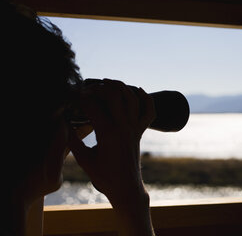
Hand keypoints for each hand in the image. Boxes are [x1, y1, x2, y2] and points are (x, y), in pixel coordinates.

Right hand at [68, 79, 155, 234]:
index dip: (81, 98)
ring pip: (132, 99)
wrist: (125, 187)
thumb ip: (73, 140)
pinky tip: (138, 90)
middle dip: (100, 87)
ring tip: (109, 82)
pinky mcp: (140, 131)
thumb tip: (64, 123)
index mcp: (107, 133)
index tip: (72, 97)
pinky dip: (146, 99)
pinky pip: (149, 112)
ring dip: (121, 87)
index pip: (93, 105)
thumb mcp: (83, 159)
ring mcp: (134, 128)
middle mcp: (123, 127)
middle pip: (114, 95)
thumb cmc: (103, 176)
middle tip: (89, 88)